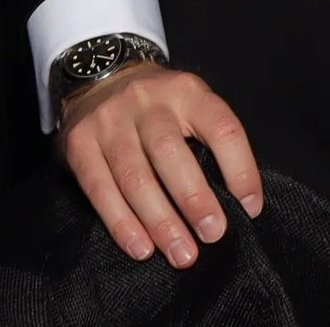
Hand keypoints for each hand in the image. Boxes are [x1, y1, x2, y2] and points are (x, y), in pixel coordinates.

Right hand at [57, 62, 262, 267]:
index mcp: (187, 91)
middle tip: (212, 235)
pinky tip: (141, 248)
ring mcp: (109, 121)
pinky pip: (100, 190)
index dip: (240, 169)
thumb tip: (236, 203)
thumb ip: (209, 142)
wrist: (100, 77)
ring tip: (181, 252)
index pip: (221, 127)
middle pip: (171, 153)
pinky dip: (122, 224)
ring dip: (159, 222)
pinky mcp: (79, 143)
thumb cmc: (159, 106)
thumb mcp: (190, 105)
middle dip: (194, 200)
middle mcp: (147, 101)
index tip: (250, 208)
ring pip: (135, 177)